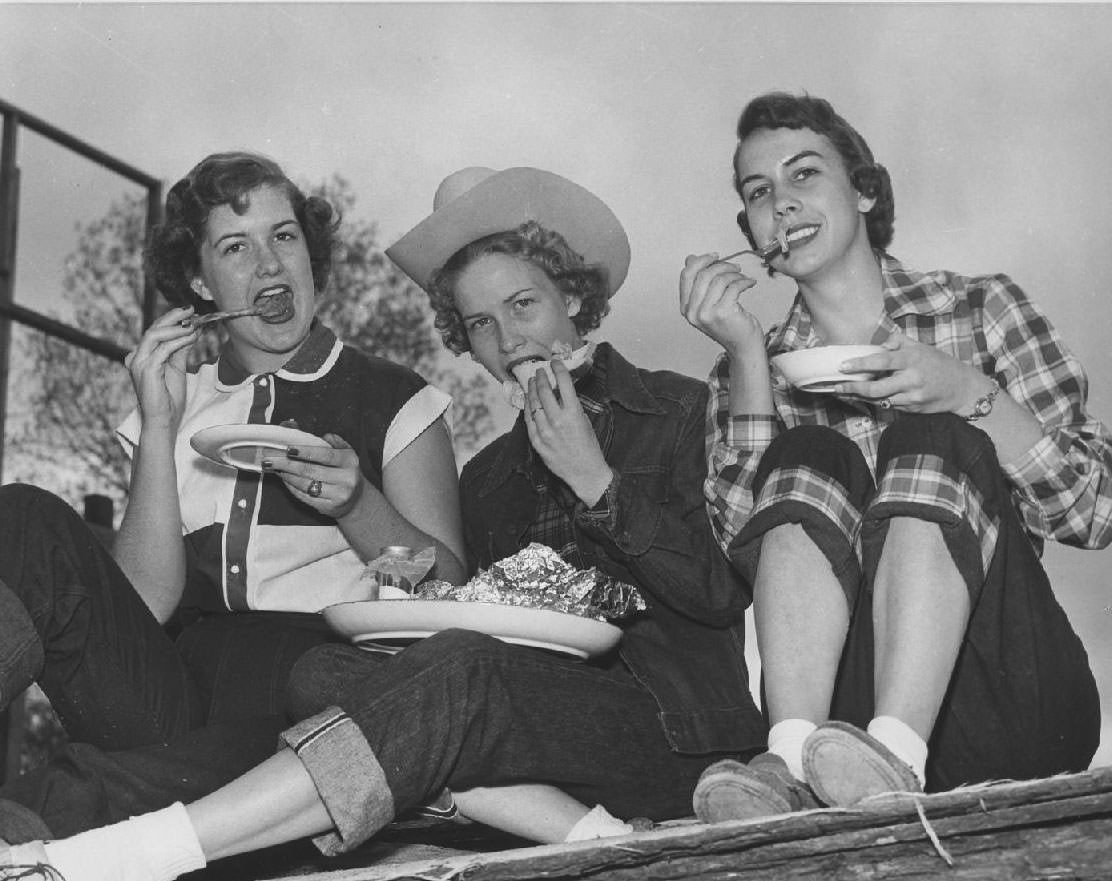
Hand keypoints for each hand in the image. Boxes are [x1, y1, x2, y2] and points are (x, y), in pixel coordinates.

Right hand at [124, 306, 199, 431]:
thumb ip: (180, 350)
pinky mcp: (146, 370)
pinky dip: (178, 341)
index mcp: (142, 356)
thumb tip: (191, 331)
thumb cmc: (169, 398)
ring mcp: (138, 363)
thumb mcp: (177, 369)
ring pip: (155, 335)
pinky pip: (162, 349)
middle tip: (191, 310)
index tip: (190, 313)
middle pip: (153, 328)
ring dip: (176, 327)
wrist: (164, 420)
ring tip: (193, 324)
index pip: (155, 331)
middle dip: (173, 317)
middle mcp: (136, 357)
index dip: (171, 319)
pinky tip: (190, 337)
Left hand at [262, 432, 365, 518]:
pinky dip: (291, 486)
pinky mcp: (328, 507)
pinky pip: (304, 496)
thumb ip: (328, 441)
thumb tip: (301, 428)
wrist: (357, 500)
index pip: (325, 455)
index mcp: (349, 461)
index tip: (287, 449)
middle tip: (269, 458)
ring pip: (305, 484)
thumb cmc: (345, 472)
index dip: (305, 452)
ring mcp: (338, 495)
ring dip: (285, 475)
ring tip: (273, 467)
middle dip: (286, 464)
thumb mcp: (343, 453)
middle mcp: (346, 478)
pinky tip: (283, 479)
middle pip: (310, 470)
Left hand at [524, 360, 612, 505]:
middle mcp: (558, 420)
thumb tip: (559, 391)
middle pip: (544, 391)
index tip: (555, 362)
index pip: (563, 383)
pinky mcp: (537, 441)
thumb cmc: (588, 446)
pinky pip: (528, 419)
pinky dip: (527, 407)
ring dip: (531, 390)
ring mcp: (545, 431)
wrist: (584, 472)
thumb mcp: (585, 420)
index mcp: (574, 413)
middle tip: (539, 371)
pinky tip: (528, 400)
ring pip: (533, 404)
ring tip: (532, 382)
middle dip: (541, 377)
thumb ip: (571, 405)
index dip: (558, 369)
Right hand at [679, 253, 763, 355]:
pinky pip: (733, 286)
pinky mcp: (722, 313)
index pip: (686, 275)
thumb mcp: (709, 303)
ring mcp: (706, 314)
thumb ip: (699, 283)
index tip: (715, 256)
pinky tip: (749, 283)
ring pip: (719, 279)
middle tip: (735, 267)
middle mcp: (692, 312)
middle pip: (703, 274)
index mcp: (686, 308)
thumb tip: (691, 258)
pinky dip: (744, 281)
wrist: (742, 345)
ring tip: (743, 277)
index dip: (701, 261)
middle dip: (722, 265)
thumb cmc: (729, 324)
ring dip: (735, 274)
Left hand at [836, 334, 992, 414]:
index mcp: (911, 360)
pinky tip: (862, 399)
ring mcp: (912, 397)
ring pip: (880, 400)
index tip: (843, 366)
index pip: (882, 361)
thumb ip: (897, 341)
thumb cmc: (938, 364)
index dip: (861, 364)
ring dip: (860, 398)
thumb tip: (878, 344)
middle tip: (837, 387)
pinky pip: (889, 406)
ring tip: (844, 393)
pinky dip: (875, 402)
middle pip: (876, 389)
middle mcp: (911, 379)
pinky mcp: (913, 410)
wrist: (962, 388)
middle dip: (853, 389)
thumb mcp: (920, 346)